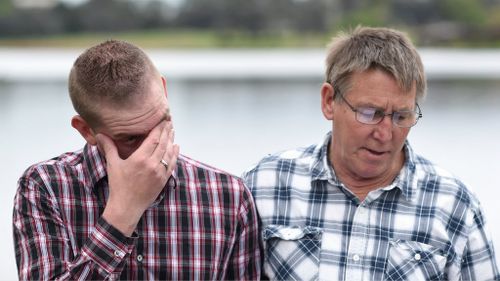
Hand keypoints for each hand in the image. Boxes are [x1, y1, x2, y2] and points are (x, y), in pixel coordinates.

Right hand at [97, 121, 179, 235]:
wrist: (126, 207)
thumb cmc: (118, 186)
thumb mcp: (112, 165)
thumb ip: (109, 147)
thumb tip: (99, 134)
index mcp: (140, 158)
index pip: (153, 139)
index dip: (159, 128)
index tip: (163, 120)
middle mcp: (152, 164)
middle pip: (163, 143)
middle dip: (167, 132)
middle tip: (169, 122)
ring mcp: (159, 172)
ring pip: (169, 153)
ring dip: (171, 141)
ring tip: (172, 132)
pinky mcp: (163, 180)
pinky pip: (172, 164)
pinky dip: (175, 154)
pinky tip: (176, 147)